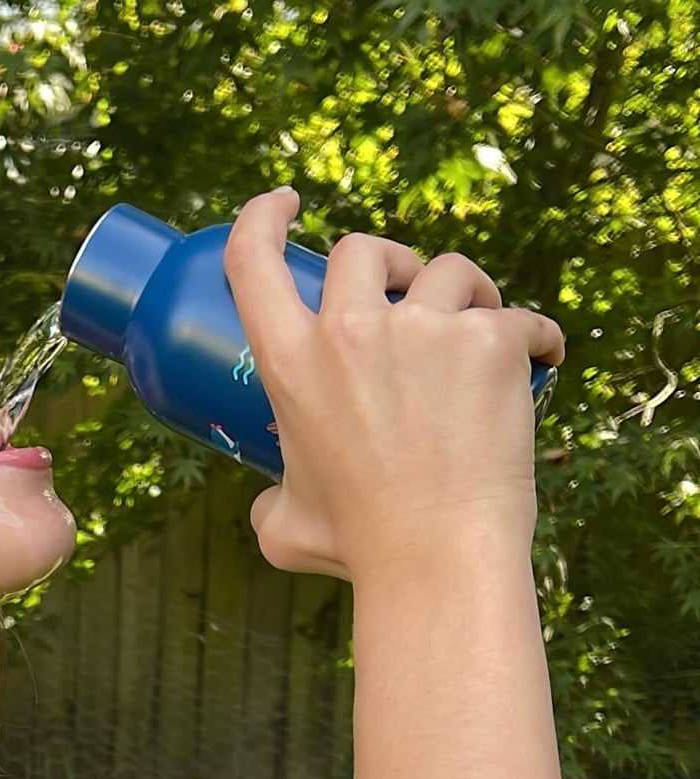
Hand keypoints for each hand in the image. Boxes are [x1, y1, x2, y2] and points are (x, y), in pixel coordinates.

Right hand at [222, 189, 565, 583]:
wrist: (436, 558)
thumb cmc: (356, 546)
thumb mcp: (282, 525)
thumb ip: (268, 500)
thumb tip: (268, 500)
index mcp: (290, 365)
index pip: (252, 260)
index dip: (262, 218)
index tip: (285, 204)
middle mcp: (350, 332)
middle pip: (362, 248)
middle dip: (387, 263)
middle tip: (410, 296)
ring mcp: (424, 330)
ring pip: (450, 271)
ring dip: (466, 293)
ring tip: (480, 335)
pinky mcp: (490, 340)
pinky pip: (520, 317)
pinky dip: (534, 338)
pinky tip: (541, 364)